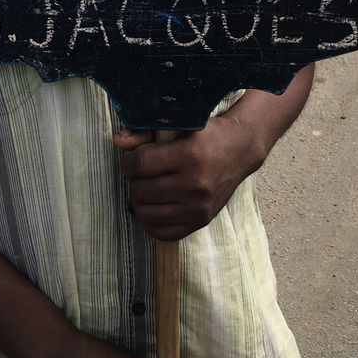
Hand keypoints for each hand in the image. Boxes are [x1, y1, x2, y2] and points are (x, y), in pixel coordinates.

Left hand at [113, 114, 266, 240]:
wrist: (240, 150)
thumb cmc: (207, 134)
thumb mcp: (179, 124)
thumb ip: (146, 133)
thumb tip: (117, 141)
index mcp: (191, 156)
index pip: (141, 165)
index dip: (128, 161)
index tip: (132, 158)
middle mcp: (196, 186)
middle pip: (141, 190)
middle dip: (134, 179)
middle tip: (142, 172)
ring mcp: (199, 208)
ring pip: (147, 214)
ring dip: (140, 200)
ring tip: (148, 187)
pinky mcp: (201, 222)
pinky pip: (162, 233)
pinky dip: (151, 221)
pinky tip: (154, 205)